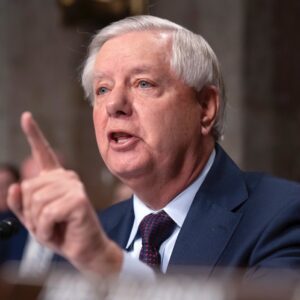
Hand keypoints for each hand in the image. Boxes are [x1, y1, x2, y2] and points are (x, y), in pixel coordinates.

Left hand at [7, 112, 122, 275]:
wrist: (83, 249)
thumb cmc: (60, 232)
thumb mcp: (34, 219)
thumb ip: (22, 203)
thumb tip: (16, 185)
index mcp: (56, 179)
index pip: (43, 153)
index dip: (34, 135)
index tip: (26, 116)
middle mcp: (67, 177)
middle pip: (29, 188)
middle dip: (31, 213)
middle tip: (48, 223)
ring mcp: (74, 186)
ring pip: (36, 201)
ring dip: (39, 223)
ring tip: (55, 227)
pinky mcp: (78, 198)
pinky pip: (47, 213)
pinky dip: (46, 229)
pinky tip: (58, 230)